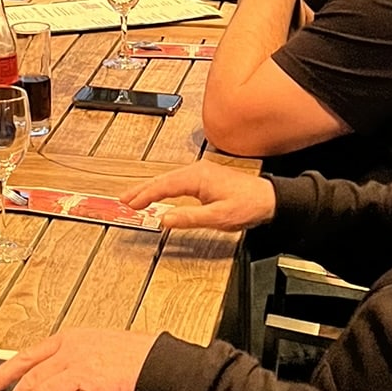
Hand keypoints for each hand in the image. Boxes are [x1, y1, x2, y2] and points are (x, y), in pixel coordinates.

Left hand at [0, 328, 157, 390]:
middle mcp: (70, 355)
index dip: (2, 374)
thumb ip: (70, 358)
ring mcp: (82, 373)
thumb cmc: (133, 357)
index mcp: (68, 341)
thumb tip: (47, 380)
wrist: (161, 366)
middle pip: (28, 383)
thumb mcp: (95, 345)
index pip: (25, 358)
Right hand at [123, 159, 276, 231]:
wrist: (268, 199)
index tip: (130, 204)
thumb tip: (164, 219)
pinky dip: (163, 187)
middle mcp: (197, 171)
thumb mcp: (218, 217)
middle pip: (162, 179)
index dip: (145, 195)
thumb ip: (189, 218)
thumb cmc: (247, 205)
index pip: (163, 186)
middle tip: (123, 199)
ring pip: (168, 179)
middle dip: (141, 189)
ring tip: (134, 197)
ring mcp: (200, 173)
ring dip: (150, 188)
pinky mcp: (204, 178)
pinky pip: (177, 181)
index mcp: (197, 177)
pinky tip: (158, 193)